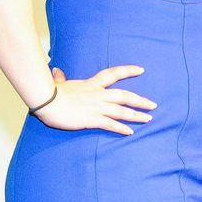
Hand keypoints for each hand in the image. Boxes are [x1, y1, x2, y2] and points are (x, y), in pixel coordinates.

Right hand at [34, 65, 156, 134]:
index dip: (129, 71)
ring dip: (136, 115)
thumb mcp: (59, 82)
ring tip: (148, 119)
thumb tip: (56, 70)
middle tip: (153, 105)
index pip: (114, 74)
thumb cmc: (51, 92)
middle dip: (141, 101)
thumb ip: (60, 77)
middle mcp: (99, 94)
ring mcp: (97, 107)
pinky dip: (122, 128)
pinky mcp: (92, 119)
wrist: (48, 101)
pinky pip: (111, 124)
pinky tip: (130, 132)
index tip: (141, 70)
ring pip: (122, 111)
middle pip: (125, 96)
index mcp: (92, 83)